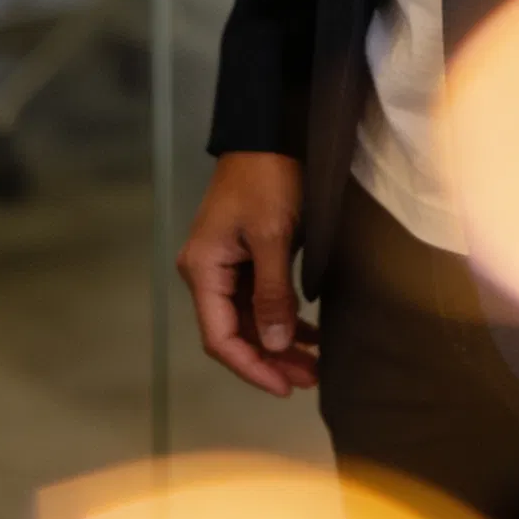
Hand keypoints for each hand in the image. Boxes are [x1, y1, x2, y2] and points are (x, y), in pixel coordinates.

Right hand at [177, 152, 317, 397]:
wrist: (269, 132)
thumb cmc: (268, 179)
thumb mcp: (273, 236)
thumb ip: (272, 293)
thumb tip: (273, 345)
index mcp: (203, 270)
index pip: (221, 337)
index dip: (251, 367)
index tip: (285, 387)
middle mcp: (207, 272)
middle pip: (236, 332)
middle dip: (271, 359)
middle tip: (310, 380)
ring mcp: (225, 265)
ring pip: (250, 318)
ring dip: (280, 341)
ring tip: (315, 364)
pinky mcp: (244, 255)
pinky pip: (259, 298)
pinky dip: (283, 316)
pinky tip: (310, 332)